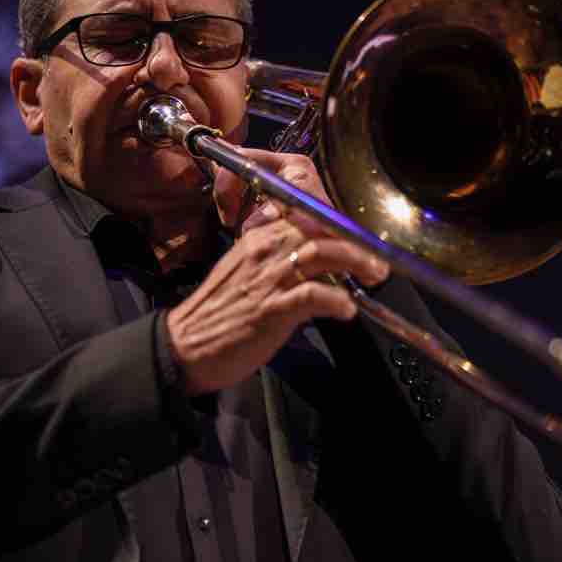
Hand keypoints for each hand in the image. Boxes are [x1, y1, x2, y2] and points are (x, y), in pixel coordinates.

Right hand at [164, 149, 388, 395]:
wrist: (185, 347)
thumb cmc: (217, 316)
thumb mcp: (246, 275)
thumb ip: (276, 263)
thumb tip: (314, 267)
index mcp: (257, 239)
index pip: (302, 213)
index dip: (335, 222)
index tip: (357, 238)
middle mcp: (263, 251)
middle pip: (318, 227)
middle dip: (354, 241)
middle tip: (376, 262)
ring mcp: (268, 279)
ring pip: (319, 252)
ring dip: (354, 261)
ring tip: (373, 276)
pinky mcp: (270, 309)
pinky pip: (311, 294)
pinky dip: (335, 299)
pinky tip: (346, 310)